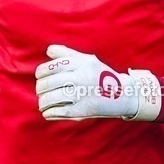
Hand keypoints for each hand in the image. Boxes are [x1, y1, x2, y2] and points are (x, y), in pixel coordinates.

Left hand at [35, 45, 160, 120]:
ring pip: (51, 98)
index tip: (40, 77)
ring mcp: (81, 94)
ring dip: (43, 102)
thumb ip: (67, 54)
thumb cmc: (102, 75)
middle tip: (41, 92)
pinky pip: (59, 112)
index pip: (50, 67)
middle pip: (47, 84)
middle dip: (40, 89)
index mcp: (79, 64)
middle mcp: (79, 77)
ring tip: (43, 104)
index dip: (40, 73)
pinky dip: (49, 113)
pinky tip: (48, 112)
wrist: (124, 94)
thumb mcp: (87, 60)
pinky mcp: (83, 110)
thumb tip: (49, 50)